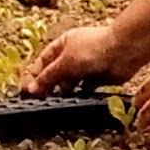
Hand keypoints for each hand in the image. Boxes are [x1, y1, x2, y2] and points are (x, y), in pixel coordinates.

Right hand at [20, 14, 136, 94]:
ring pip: (67, 83)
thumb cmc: (93, 49)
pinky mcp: (96, 79)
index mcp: (61, 45)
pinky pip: (82, 90)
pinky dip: (77, 96)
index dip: (33, 77)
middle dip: (46, 87)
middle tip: (39, 101)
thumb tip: (31, 89)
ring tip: (54, 103)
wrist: (124, 51)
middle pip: (53, 74)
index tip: (26, 92)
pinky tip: (72, 103)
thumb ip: (48, 76)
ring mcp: (83, 67)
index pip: (41, 63)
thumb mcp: (65, 62)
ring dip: (62, 92)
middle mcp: (71, 55)